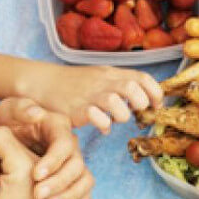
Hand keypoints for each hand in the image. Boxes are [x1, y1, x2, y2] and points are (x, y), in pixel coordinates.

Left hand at [0, 98, 93, 198]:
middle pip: (77, 164)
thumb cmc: (3, 124)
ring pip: (85, 180)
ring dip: (70, 196)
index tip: (35, 176)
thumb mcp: (7, 111)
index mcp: (58, 126)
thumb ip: (19, 109)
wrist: (1, 145)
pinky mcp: (72, 179)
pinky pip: (84, 194)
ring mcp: (72, 162)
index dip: (53, 161)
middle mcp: (69, 144)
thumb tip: (37, 114)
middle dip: (60, 182)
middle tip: (39, 196)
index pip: (64, 144)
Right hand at [20, 64, 163, 133]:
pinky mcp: (75, 109)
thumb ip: (120, 86)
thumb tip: (143, 100)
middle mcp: (102, 81)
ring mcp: (88, 94)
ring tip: (117, 119)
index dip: (155, 91)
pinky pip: (95, 116)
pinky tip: (102, 126)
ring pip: (115, 101)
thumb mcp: (100, 77)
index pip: (142, 76)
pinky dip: (103, 124)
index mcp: (111, 73)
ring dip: (122, 115)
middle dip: (140, 102)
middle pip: (131, 87)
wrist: (41, 82)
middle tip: (136, 112)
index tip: (156, 104)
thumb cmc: (73, 83)